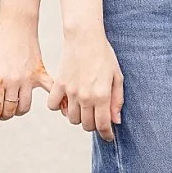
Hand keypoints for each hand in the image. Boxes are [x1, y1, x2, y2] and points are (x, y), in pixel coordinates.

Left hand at [0, 17, 44, 122]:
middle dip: (3, 114)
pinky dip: (53, 97)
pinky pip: (49, 89)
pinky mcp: (39, 72)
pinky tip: (53, 103)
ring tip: (14, 103)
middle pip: (10, 111)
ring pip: (24, 107)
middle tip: (0, 109)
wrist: (17, 22)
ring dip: (18, 109)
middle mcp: (14, 81)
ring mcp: (28, 77)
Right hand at [51, 23, 122, 137]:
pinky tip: (67, 101)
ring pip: (72, 118)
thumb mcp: (117, 75)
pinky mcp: (59, 84)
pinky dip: (59, 107)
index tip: (108, 136)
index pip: (102, 125)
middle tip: (96, 115)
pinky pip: (54, 106)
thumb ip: (117, 100)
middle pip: (87, 125)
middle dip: (93, 124)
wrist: (85, 36)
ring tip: (83, 106)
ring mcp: (70, 91)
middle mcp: (85, 96)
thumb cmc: (104, 55)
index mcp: (102, 95)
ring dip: (79, 116)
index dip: (106, 134)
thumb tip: (116, 121)